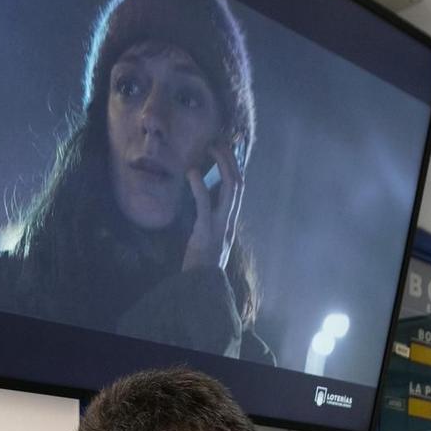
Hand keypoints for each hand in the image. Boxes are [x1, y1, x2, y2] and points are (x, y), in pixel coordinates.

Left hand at [182, 141, 243, 272]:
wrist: (201, 290)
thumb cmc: (201, 265)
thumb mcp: (207, 238)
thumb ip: (208, 219)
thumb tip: (201, 199)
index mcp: (229, 221)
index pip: (238, 188)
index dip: (234, 166)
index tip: (225, 148)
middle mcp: (230, 221)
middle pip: (238, 183)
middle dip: (231, 159)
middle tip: (219, 140)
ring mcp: (220, 226)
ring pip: (230, 189)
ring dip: (222, 165)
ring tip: (211, 148)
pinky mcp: (207, 232)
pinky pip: (205, 205)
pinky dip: (199, 187)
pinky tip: (192, 172)